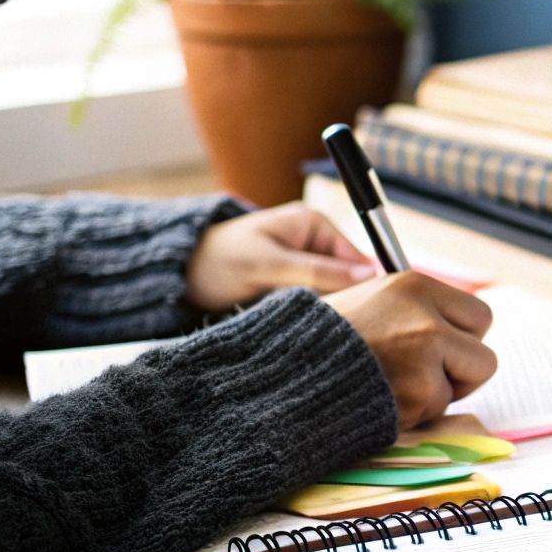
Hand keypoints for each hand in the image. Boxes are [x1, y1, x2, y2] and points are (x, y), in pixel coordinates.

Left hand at [186, 202, 375, 310]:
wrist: (181, 276)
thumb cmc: (219, 260)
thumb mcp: (270, 265)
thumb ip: (319, 272)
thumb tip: (370, 276)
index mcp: (314, 225)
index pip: (357, 257)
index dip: (365, 285)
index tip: (369, 314)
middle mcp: (314, 243)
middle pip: (348, 279)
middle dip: (342, 301)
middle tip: (334, 325)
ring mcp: (304, 266)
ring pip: (332, 296)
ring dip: (324, 311)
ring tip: (312, 326)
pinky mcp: (293, 287)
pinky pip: (314, 304)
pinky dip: (310, 315)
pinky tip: (303, 326)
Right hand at [323, 272, 497, 429]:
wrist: (282, 376)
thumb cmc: (325, 343)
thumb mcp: (373, 302)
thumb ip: (417, 312)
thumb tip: (461, 330)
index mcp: (415, 285)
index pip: (480, 316)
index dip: (463, 339)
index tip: (443, 349)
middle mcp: (425, 316)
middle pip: (484, 356)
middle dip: (460, 372)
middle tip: (423, 375)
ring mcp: (424, 354)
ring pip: (463, 386)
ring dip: (435, 394)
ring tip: (392, 385)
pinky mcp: (418, 390)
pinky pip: (438, 410)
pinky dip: (416, 413)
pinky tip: (381, 399)